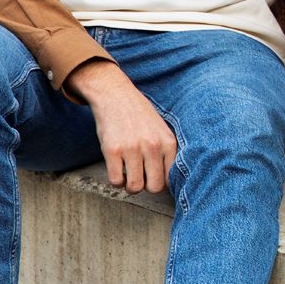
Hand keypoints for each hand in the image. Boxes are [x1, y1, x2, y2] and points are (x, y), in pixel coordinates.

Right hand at [65, 59, 177, 193]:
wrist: (116, 96)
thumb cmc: (140, 116)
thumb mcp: (162, 130)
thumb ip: (167, 152)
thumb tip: (170, 181)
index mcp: (168, 142)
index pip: (172, 178)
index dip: (162, 182)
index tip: (154, 178)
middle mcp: (153, 146)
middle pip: (155, 187)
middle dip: (146, 187)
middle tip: (140, 177)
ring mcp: (132, 149)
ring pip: (135, 187)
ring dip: (130, 185)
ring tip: (128, 173)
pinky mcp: (112, 150)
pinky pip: (116, 180)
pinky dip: (116, 180)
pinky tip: (117, 168)